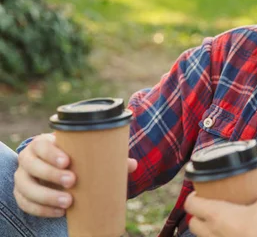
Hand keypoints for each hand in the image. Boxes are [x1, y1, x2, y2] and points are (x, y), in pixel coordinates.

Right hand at [13, 133, 137, 217]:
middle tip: (72, 182)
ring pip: (26, 187)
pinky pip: (26, 204)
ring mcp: (23, 178)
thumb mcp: (86, 155)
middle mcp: (29, 159)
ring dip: (46, 196)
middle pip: (32, 165)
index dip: (51, 153)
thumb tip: (132, 164)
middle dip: (51, 174)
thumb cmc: (74, 159)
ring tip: (68, 202)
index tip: (67, 161)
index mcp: (43, 144)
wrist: (56, 171)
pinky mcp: (22, 195)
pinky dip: (42, 210)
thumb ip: (107, 157)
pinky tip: (59, 212)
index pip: (41, 145)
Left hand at [184, 187, 256, 236]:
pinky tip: (229, 235)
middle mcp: (210, 231)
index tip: (200, 192)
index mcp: (215, 214)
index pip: (190, 204)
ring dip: (207, 229)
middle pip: (192, 223)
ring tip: (220, 222)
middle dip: (197, 215)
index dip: (193, 197)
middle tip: (210, 207)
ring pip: (201, 236)